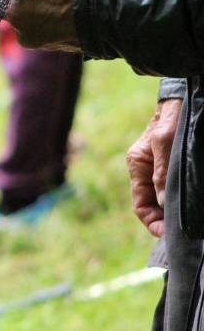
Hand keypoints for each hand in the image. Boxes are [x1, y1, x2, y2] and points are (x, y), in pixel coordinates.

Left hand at [0, 0, 81, 51]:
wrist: (117, 14)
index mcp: (18, 15)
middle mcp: (25, 34)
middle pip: (15, 10)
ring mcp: (42, 43)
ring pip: (32, 19)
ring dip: (40, 5)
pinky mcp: (58, 47)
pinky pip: (47, 28)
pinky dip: (52, 15)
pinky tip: (70, 5)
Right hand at [127, 99, 182, 236]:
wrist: (186, 96)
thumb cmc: (173, 115)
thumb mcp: (165, 141)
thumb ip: (161, 172)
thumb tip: (161, 202)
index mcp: (138, 165)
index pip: (140, 205)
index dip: (152, 222)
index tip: (167, 234)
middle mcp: (147, 170)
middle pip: (154, 206)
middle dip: (166, 220)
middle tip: (184, 232)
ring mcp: (161, 168)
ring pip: (166, 200)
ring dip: (175, 211)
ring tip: (190, 221)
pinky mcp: (175, 166)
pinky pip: (176, 190)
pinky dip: (182, 200)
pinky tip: (192, 205)